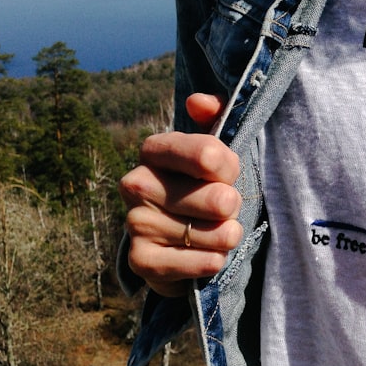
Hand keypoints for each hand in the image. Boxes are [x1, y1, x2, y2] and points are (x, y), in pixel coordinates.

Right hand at [119, 94, 241, 296]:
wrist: (185, 240)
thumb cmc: (207, 185)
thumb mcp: (216, 148)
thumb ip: (216, 114)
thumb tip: (198, 102)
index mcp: (154, 151)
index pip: (198, 151)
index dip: (223, 165)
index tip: (229, 171)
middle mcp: (136, 184)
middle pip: (210, 198)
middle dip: (230, 205)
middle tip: (228, 206)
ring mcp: (135, 223)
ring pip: (205, 233)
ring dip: (225, 235)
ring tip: (223, 231)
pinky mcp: (140, 260)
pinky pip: (188, 263)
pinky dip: (208, 261)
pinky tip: (214, 256)